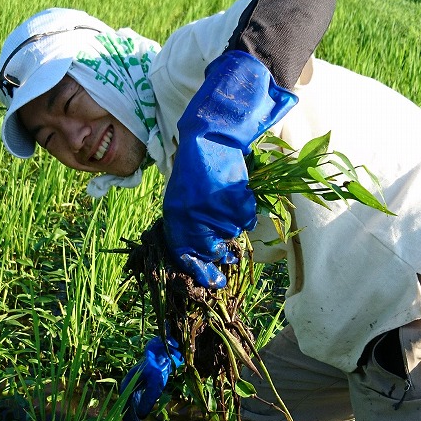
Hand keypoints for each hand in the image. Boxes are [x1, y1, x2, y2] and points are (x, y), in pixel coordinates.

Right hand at [119, 336, 183, 420]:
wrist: (162, 353)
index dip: (129, 419)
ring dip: (133, 417)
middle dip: (131, 420)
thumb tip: (140, 416)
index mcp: (128, 384)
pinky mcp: (139, 385)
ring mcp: (133, 385)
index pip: (125, 406)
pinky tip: (140, 418)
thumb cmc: (158, 367)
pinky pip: (135, 401)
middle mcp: (128, 385)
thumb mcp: (156, 384)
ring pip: (130, 404)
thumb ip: (149, 399)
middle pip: (126, 406)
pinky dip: (137, 410)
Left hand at [162, 51, 296, 288]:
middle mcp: (191, 216)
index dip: (199, 271)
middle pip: (213, 247)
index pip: (185, 254)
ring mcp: (213, 208)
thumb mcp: (182, 198)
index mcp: (175, 216)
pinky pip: (246, 217)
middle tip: (227, 239)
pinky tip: (235, 191)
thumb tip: (202, 256)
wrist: (211, 138)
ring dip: (234, 220)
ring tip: (226, 198)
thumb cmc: (196, 168)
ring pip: (233, 232)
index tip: (212, 282)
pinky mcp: (233, 199)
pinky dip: (245, 207)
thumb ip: (188, 225)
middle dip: (222, 247)